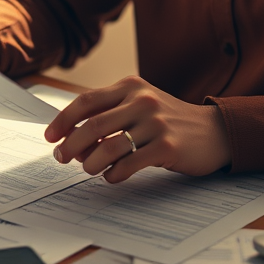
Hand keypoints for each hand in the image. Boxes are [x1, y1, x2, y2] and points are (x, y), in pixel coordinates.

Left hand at [43, 75, 231, 182]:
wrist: (213, 131)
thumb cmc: (168, 120)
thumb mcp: (141, 104)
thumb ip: (111, 113)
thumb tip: (72, 138)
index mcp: (131, 86)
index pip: (87, 101)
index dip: (63, 120)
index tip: (50, 137)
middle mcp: (142, 100)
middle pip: (93, 125)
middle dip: (71, 145)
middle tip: (62, 158)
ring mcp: (155, 123)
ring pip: (108, 147)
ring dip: (90, 163)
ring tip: (88, 169)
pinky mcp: (167, 146)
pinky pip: (129, 164)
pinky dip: (113, 174)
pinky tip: (111, 176)